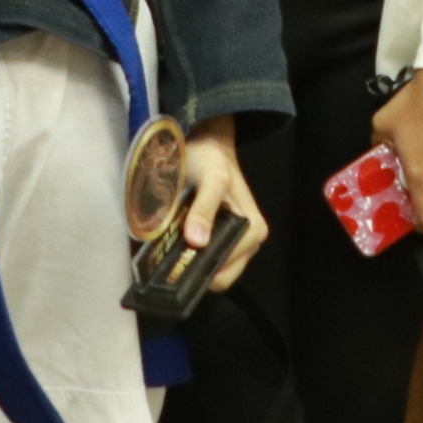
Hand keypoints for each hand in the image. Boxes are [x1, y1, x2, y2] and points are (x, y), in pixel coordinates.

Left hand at [176, 117, 267, 286]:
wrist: (209, 147)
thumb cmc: (212, 161)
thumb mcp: (210, 178)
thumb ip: (204, 208)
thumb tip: (197, 242)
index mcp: (254, 230)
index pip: (225, 271)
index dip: (200, 270)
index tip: (174, 263)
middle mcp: (249, 242)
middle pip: (219, 275)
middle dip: (194, 269)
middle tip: (168, 255)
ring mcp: (236, 244)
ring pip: (211, 270)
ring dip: (190, 262)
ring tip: (170, 248)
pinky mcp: (222, 240)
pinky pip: (206, 259)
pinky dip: (191, 255)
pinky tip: (176, 244)